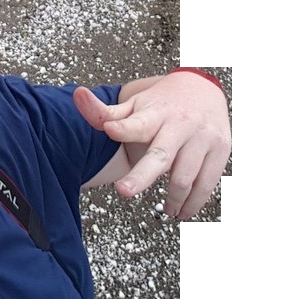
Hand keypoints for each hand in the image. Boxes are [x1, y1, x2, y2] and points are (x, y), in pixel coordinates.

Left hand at [74, 71, 229, 220]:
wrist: (204, 88)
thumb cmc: (162, 102)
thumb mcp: (134, 104)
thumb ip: (105, 112)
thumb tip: (77, 96)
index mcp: (156, 113)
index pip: (136, 122)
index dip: (122, 127)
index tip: (110, 130)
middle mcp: (180, 125)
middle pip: (161, 155)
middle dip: (142, 175)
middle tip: (123, 191)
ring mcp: (203, 138)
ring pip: (185, 177)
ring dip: (172, 200)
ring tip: (164, 211)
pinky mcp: (220, 150)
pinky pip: (207, 184)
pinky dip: (194, 203)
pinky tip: (183, 211)